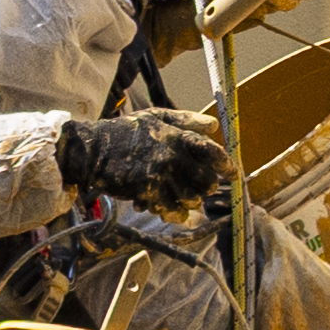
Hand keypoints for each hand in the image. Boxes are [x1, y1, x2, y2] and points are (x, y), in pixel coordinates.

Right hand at [56, 114, 228, 213]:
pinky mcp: (146, 190)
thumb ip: (186, 120)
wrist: (93, 149)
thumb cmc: (126, 131)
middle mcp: (172, 155)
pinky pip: (169, 208)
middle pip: (205, 179)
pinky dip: (175, 212)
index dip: (227, 165)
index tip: (235, 175)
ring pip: (189, 197)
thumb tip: (214, 126)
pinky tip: (176, 213)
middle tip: (205, 189)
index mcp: (177, 136)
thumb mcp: (157, 116)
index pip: (212, 152)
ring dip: (192, 201)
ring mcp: (159, 174)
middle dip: (208, 187)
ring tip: (189, 200)